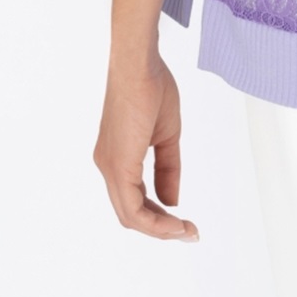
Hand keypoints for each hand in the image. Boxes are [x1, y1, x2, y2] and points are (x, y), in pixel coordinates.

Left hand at [93, 51, 200, 241]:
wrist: (139, 63)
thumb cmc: (152, 87)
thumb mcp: (167, 134)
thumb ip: (167, 169)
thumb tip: (171, 201)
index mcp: (117, 157)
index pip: (134, 199)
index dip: (159, 215)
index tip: (184, 221)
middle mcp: (107, 166)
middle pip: (130, 213)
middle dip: (160, 229)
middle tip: (188, 233)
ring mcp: (109, 167)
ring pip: (129, 215)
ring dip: (159, 229)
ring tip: (185, 231)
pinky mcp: (117, 164)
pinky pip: (132, 206)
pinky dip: (153, 220)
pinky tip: (174, 220)